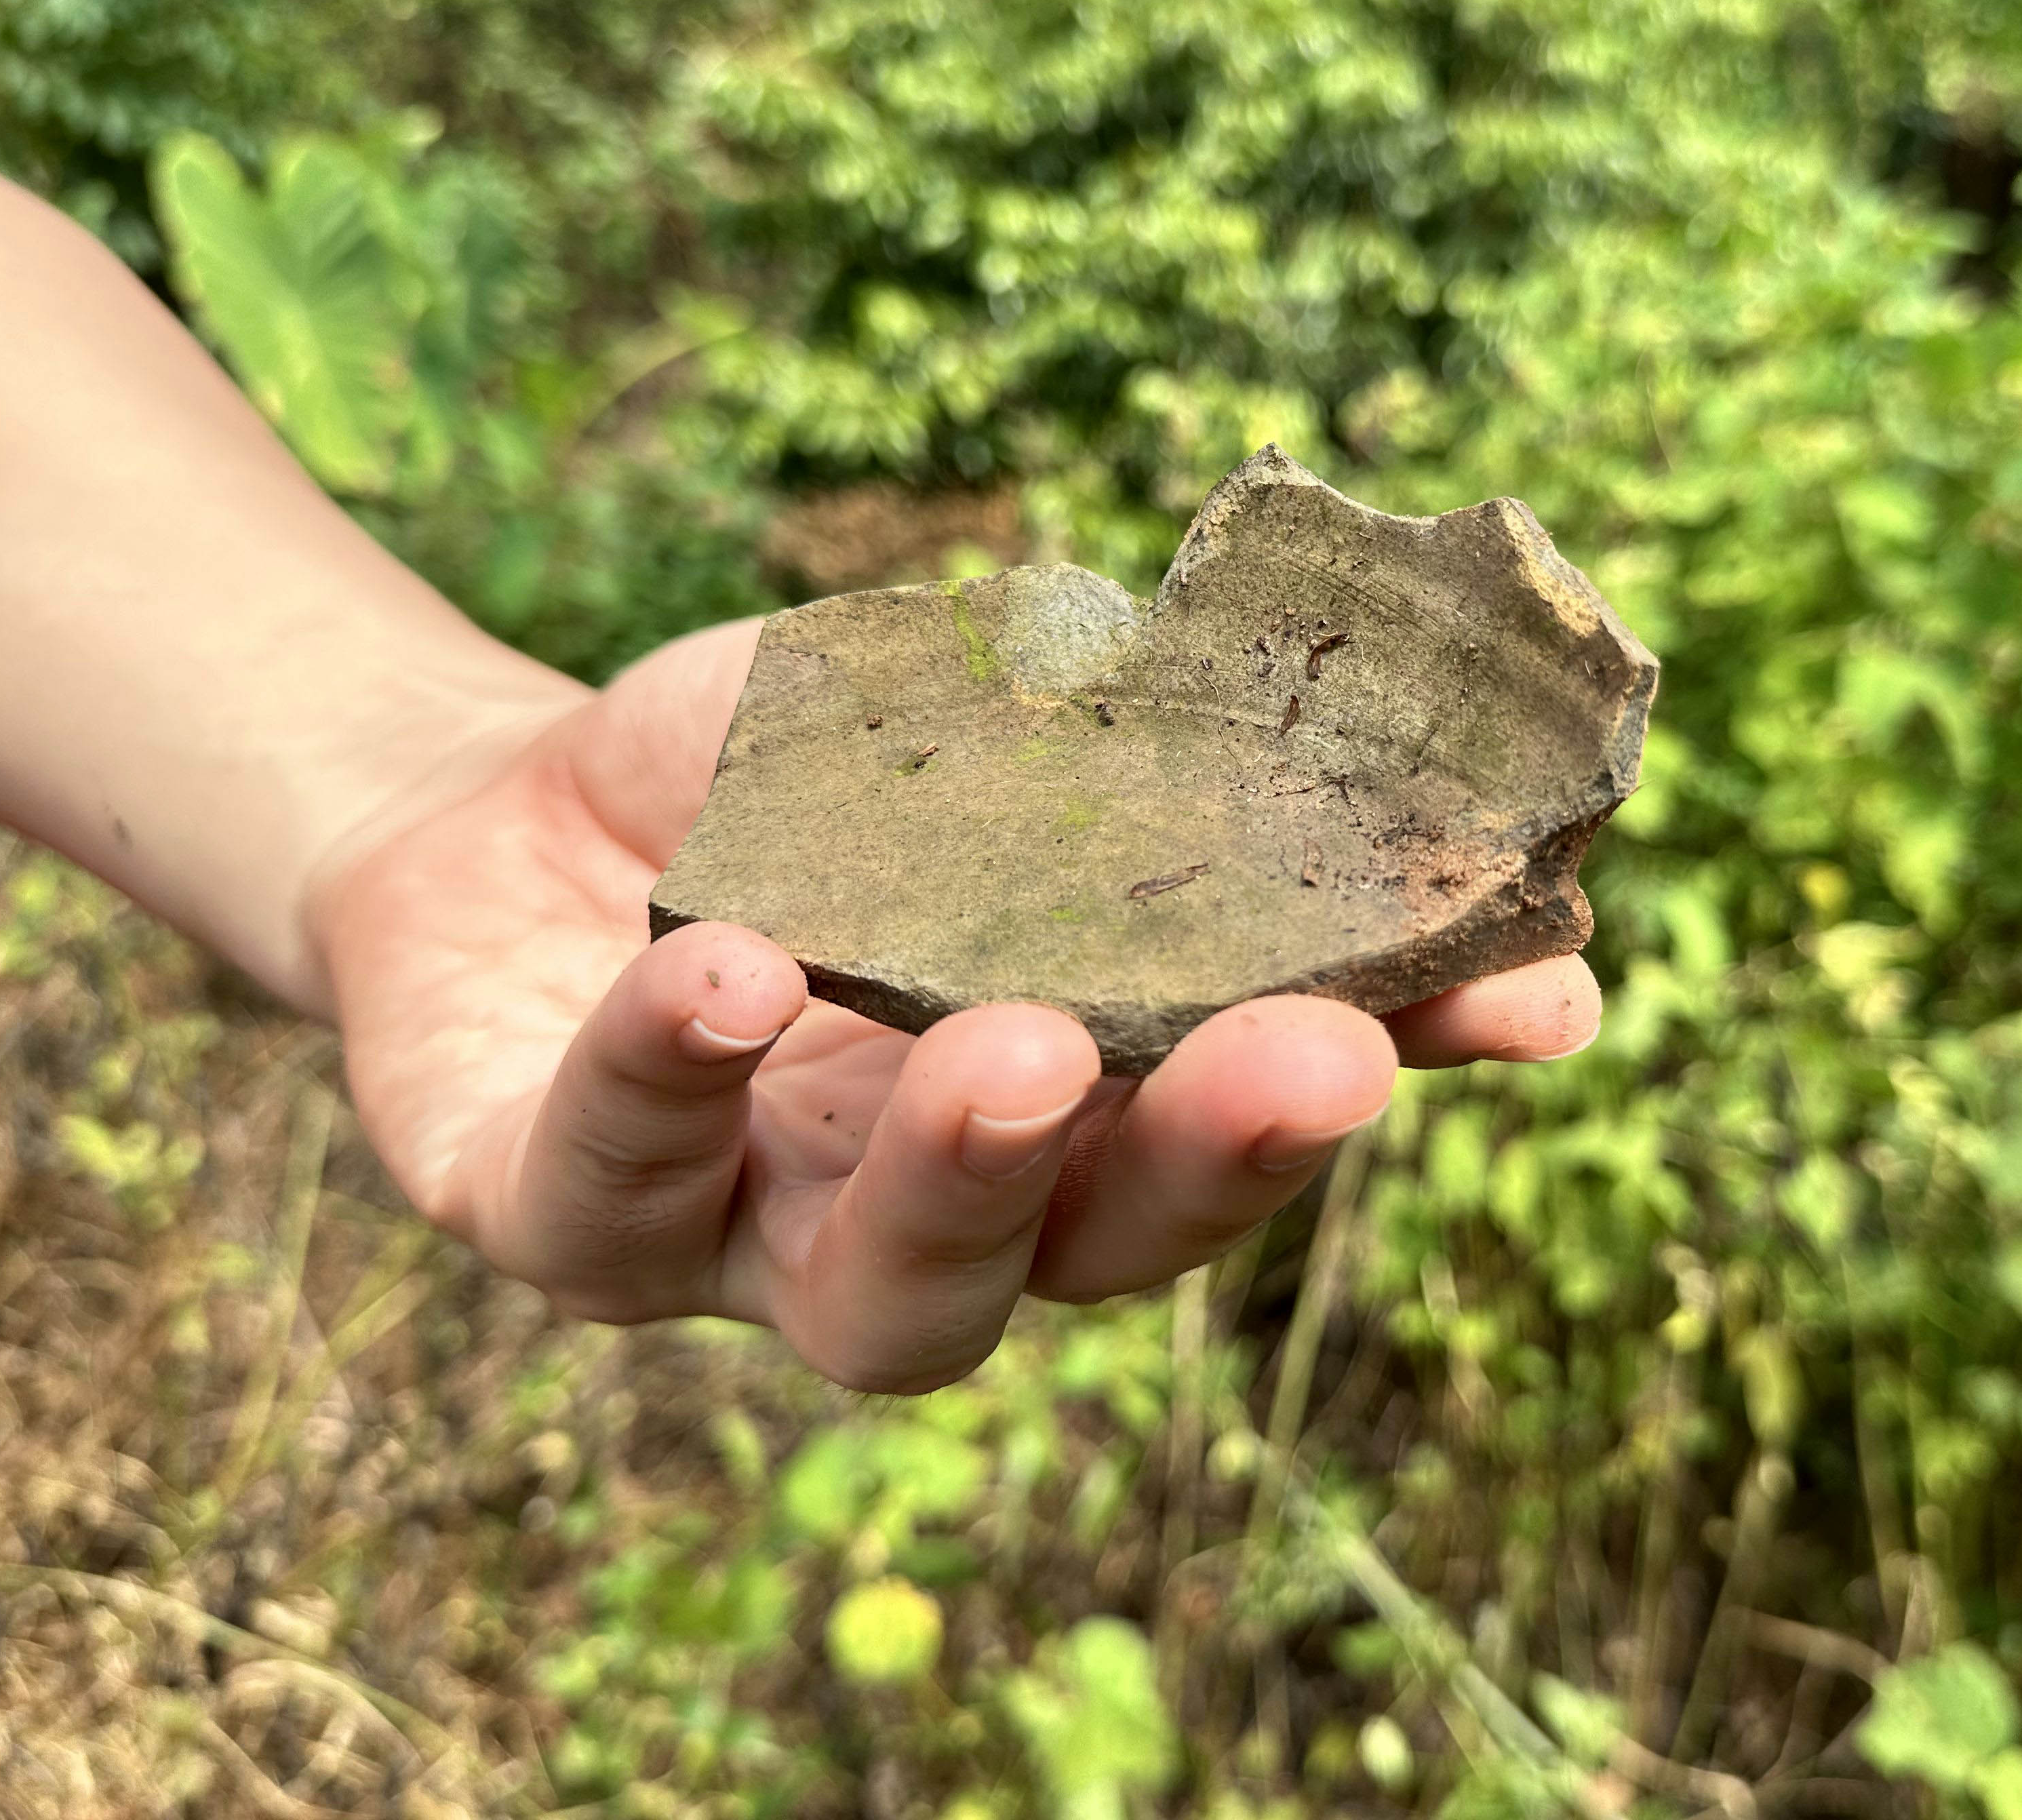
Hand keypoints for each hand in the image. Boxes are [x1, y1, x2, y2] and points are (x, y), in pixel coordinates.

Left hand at [312, 618, 1600, 1391]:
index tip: (1540, 987)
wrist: (481, 823)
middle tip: (1311, 1056)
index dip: (1394, 1061)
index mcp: (1053, 1114)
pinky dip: (671, 1076)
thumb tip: (1337, 725)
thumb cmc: (757, 793)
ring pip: (888, 1296)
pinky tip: (725, 970)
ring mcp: (740, 1248)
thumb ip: (1110, 755)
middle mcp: (925, 1218)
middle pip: (1096, 1253)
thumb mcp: (941, 737)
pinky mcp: (548, 1221)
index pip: (1242, 1114)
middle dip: (1212, 1159)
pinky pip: (611, 1183)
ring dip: (969, 1175)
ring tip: (1021, 1048)